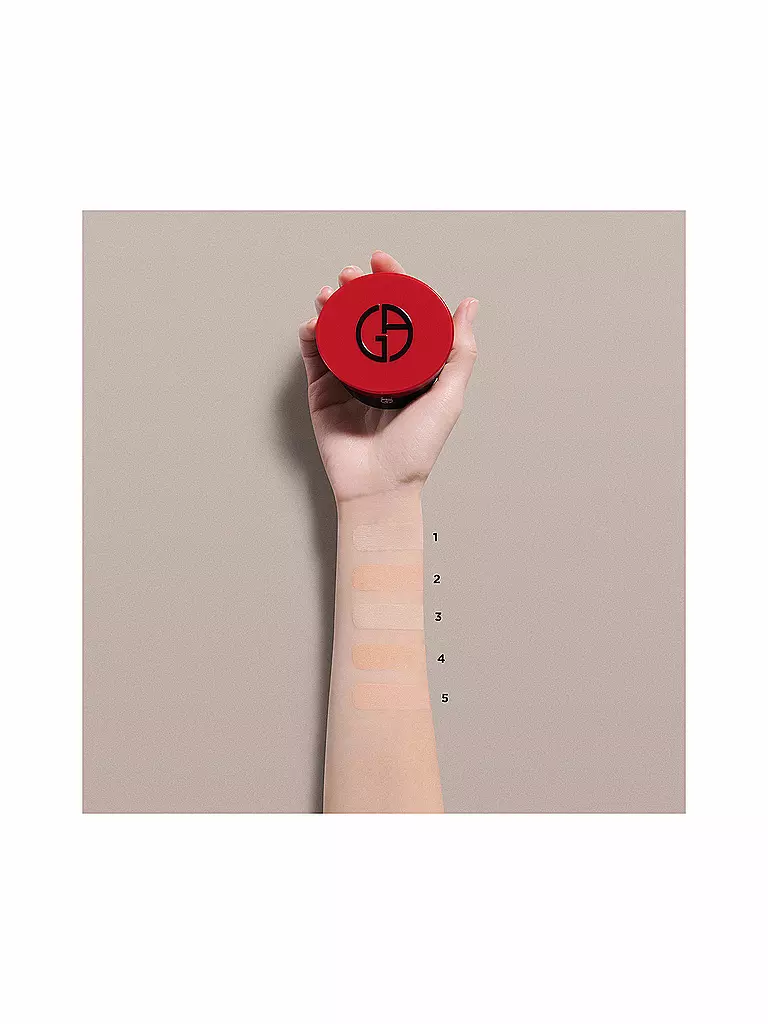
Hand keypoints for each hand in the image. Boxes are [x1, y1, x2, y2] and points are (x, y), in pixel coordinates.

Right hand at [298, 250, 477, 502]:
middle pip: (364, 315)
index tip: (382, 261)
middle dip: (355, 288)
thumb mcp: (449, 396)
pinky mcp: (323, 391)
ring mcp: (349, 377)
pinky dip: (311, 333)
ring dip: (331, 305)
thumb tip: (468, 304)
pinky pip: (315, 355)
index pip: (400, 312)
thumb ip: (460, 352)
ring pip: (337, 329)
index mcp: (410, 364)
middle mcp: (379, 367)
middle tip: (350, 274)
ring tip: (329, 292)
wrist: (379, 485)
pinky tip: (314, 321)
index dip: (391, 282)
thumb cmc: (417, 449)